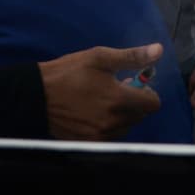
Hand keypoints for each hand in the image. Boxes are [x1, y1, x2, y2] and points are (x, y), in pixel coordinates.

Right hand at [38, 43, 163, 140]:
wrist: (35, 95)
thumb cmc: (69, 72)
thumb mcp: (100, 57)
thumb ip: (132, 56)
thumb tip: (159, 51)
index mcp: (119, 100)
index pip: (153, 104)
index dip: (148, 92)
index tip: (134, 83)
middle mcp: (113, 122)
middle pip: (140, 116)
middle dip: (134, 102)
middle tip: (116, 89)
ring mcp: (100, 135)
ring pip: (126, 127)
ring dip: (122, 115)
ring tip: (103, 100)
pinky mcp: (88, 143)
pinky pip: (110, 137)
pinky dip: (108, 126)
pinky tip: (94, 113)